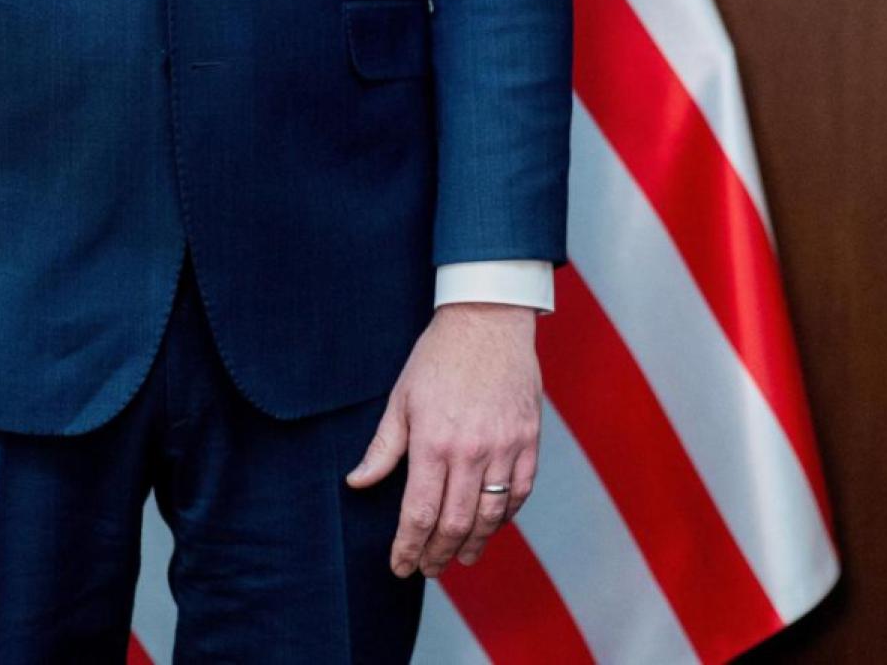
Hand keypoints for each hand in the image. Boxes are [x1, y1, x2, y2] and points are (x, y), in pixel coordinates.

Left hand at [347, 303, 541, 578]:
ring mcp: (504, 444)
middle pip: (455, 524)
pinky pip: (521, 490)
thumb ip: (384, 446)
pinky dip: (507, 515)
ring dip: (474, 544)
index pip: (419, 515)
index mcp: (433, 442)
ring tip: (463, 557)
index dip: (408, 549)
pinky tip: (493, 522)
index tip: (401, 566)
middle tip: (430, 568)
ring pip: (490, 515)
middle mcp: (471, 450)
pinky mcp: (528, 436)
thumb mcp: (402, 397)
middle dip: (439, 555)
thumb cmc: (440, 356)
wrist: (489, 319)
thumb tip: (358, 483)